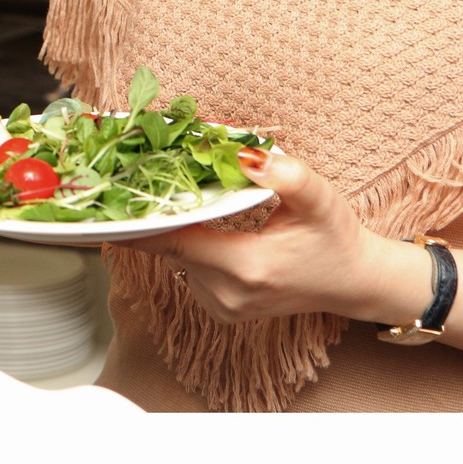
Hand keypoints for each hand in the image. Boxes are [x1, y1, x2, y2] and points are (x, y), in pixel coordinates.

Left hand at [118, 147, 422, 324]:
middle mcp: (227, 294)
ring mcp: (222, 306)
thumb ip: (288, 176)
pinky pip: (185, 271)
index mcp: (246, 267)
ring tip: (163, 197)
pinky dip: (182, 248)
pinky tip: (190, 224)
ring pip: (174, 261)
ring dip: (167, 232)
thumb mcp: (320, 200)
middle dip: (151, 217)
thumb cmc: (336, 237)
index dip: (140, 223)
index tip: (108, 203)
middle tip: (127, 183)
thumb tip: (246, 155)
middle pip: (168, 250)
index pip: (174, 244)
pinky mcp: (220, 309)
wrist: (354, 281)